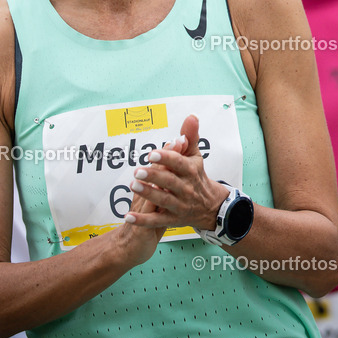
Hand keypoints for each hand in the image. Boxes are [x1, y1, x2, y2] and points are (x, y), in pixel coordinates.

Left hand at [124, 115, 228, 230]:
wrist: (209, 206)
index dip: (166, 158)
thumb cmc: (196, 176)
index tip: (152, 153)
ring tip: (133, 186)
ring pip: (163, 200)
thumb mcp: (195, 156)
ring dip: (148, 194)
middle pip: (170, 182)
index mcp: (190, 171)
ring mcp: (179, 205)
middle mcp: (186, 189)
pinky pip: (157, 221)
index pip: (179, 163)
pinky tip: (128, 217)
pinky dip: (142, 220)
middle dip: (154, 176)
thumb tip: (191, 116)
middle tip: (138, 171)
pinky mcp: (172, 219)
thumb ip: (190, 137)